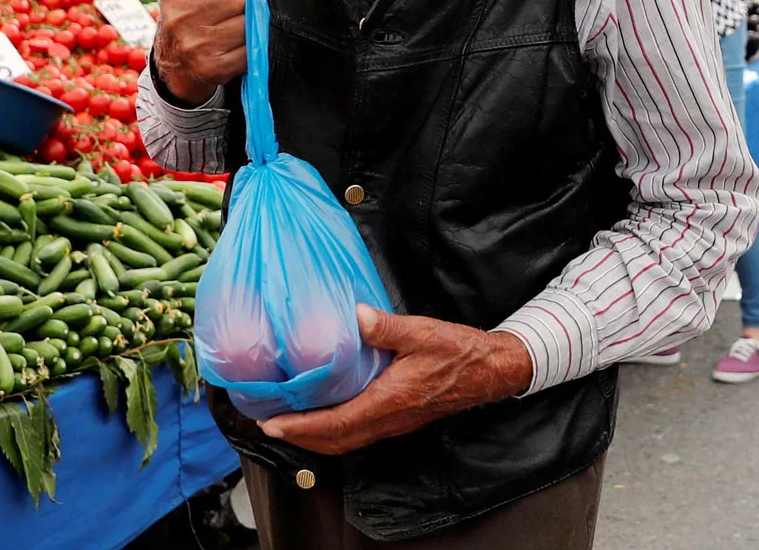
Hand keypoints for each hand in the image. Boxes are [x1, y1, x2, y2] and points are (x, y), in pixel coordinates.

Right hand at [153, 0, 254, 103]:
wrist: (173, 63)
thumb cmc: (187, 9)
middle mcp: (179, 14)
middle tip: (226, 6)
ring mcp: (195, 44)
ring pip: (248, 22)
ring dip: (245, 23)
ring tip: (227, 25)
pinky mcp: (212, 68)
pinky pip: (250, 49)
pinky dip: (246, 47)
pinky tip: (229, 45)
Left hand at [257, 305, 534, 454]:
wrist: (491, 370)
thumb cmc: (458, 351)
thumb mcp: (422, 332)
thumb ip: (387, 327)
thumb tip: (357, 317)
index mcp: (390, 401)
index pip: (338, 424)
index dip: (303, 427)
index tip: (273, 424)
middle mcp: (389, 419)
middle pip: (336, 440)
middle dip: (300, 437)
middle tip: (267, 424)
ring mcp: (394, 422)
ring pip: (347, 439)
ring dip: (315, 436)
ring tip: (286, 423)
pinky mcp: (398, 417)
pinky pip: (359, 432)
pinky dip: (333, 430)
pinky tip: (321, 414)